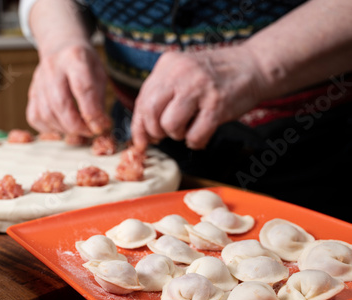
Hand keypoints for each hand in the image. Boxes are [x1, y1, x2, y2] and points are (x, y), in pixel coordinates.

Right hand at [26, 40, 110, 135]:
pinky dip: (49, 128)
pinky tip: (62, 125)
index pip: (82, 89)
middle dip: (77, 126)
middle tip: (90, 131)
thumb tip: (99, 126)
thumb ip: (99, 99)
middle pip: (60, 104)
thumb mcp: (99, 73)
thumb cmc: (83, 62)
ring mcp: (38, 81)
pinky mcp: (31, 92)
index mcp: (74, 58)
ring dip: (65, 129)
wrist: (60, 46)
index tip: (100, 127)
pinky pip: (35, 117)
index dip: (92, 113)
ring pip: (46, 114)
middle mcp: (52, 68)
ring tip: (78, 130)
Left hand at [131, 46, 264, 149]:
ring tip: (188, 128)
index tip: (141, 140)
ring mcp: (199, 88)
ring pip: (169, 125)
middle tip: (164, 135)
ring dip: (176, 134)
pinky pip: (194, 135)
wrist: (254, 65)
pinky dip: (195, 141)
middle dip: (154, 131)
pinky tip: (201, 133)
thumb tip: (143, 129)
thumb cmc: (215, 75)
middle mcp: (180, 73)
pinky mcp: (217, 104)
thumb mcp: (183, 72)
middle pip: (150, 112)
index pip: (142, 99)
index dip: (139, 125)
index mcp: (168, 64)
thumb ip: (163, 93)